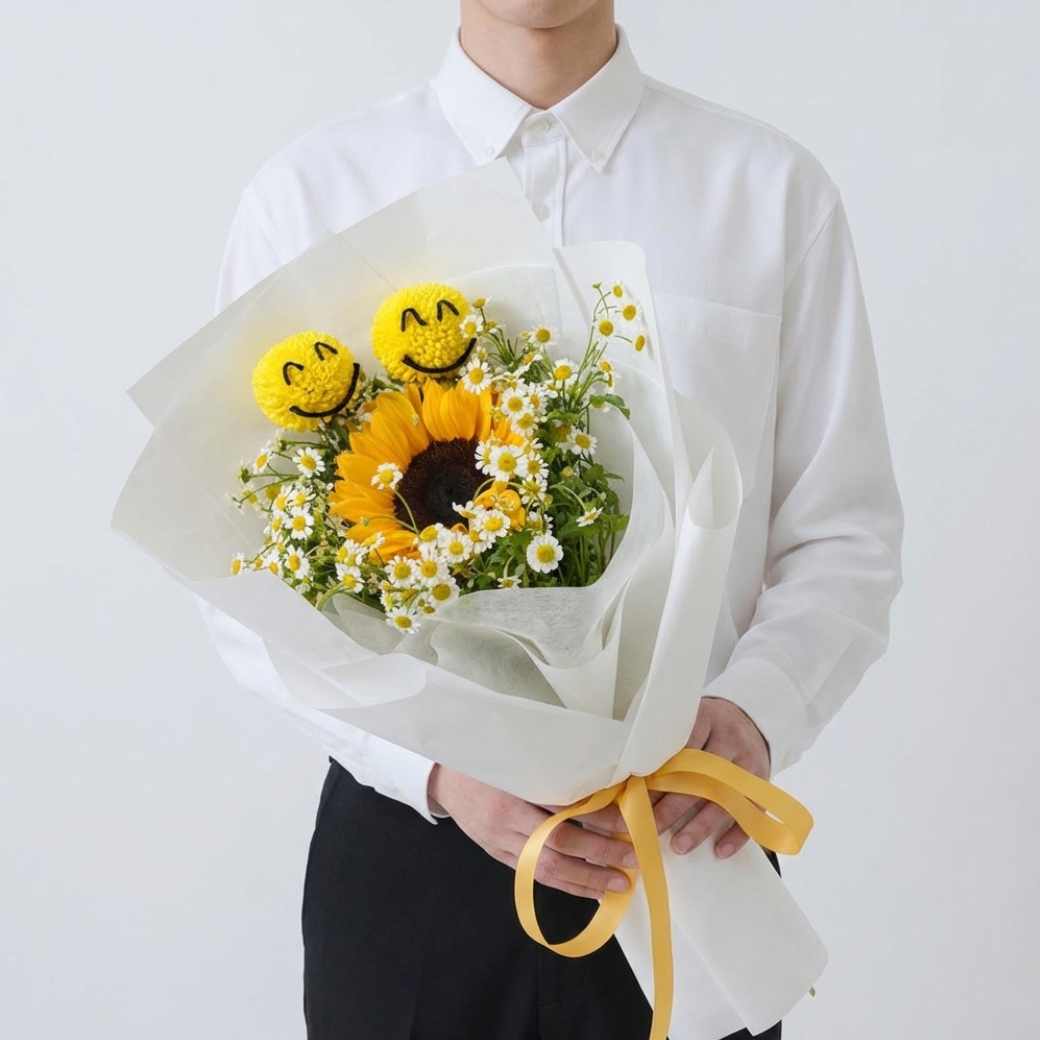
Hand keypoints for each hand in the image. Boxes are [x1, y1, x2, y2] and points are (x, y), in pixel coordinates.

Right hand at [428, 764, 636, 899]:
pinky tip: (589, 891)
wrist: (444, 776)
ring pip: (548, 868)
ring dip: (586, 880)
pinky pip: (535, 876)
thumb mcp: (518, 755)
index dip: (598, 818)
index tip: (629, 821)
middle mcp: (507, 820)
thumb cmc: (488, 757)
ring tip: (619, 885)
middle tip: (633, 859)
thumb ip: (553, 769)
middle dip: (599, 855)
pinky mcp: (499, 856)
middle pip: (559, 843)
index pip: (564, 808)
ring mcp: (501, 842)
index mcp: (514, 788)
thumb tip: (604, 781)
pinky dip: (564, 885)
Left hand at [560, 696, 770, 860]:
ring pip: (726, 797)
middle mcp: (729, 738)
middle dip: (674, 805)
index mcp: (705, 718)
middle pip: (701, 775)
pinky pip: (754, 812)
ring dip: (702, 825)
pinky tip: (719, 852)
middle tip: (650, 828)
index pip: (679, 746)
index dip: (658, 771)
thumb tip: (618, 777)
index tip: (635, 793)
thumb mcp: (684, 720)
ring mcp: (749, 762)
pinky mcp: (764, 782)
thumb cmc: (704, 726)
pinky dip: (738, 834)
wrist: (749, 718)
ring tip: (679, 846)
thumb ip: (660, 741)